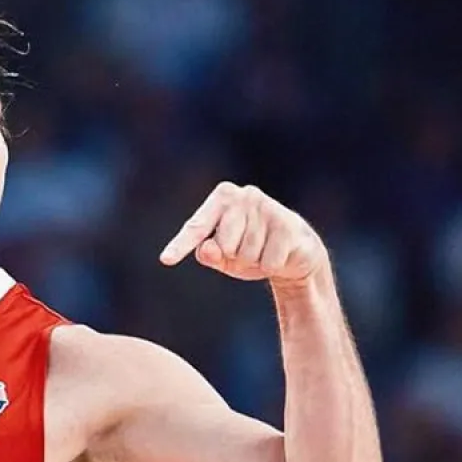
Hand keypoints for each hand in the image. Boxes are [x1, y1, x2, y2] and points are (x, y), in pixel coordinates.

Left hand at [159, 182, 327, 283]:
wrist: (295, 252)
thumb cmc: (249, 250)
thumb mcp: (222, 257)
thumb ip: (209, 254)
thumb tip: (208, 249)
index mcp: (222, 197)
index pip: (196, 227)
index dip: (181, 245)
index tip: (166, 260)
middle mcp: (244, 195)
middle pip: (224, 246)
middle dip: (234, 256)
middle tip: (247, 250)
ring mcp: (267, 208)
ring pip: (247, 254)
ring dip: (254, 261)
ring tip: (263, 250)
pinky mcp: (288, 224)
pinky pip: (268, 261)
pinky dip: (271, 265)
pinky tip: (279, 252)